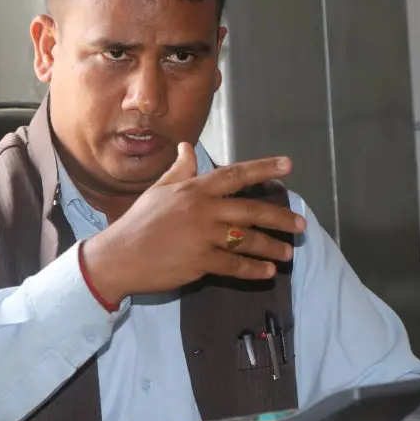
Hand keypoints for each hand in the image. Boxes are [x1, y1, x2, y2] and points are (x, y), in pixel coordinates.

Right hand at [84, 142, 306, 303]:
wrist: (118, 256)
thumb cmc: (138, 222)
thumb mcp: (158, 190)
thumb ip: (179, 171)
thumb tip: (187, 149)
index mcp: (194, 189)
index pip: (235, 174)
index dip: (264, 168)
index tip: (288, 165)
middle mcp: (202, 209)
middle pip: (251, 210)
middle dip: (280, 217)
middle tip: (300, 224)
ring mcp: (203, 236)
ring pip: (247, 240)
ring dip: (272, 246)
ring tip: (288, 252)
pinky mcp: (200, 262)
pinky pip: (234, 265)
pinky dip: (254, 269)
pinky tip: (267, 271)